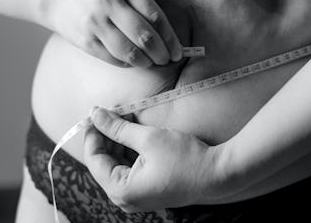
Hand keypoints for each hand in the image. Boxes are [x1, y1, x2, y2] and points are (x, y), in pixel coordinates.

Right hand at [44, 0, 181, 66]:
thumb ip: (142, 5)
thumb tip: (168, 38)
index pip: (155, 16)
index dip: (170, 38)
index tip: (178, 50)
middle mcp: (109, 1)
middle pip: (145, 35)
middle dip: (161, 53)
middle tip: (167, 60)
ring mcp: (95, 21)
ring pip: (129, 51)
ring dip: (145, 62)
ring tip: (151, 63)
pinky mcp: (85, 39)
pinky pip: (113, 58)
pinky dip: (127, 63)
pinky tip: (133, 62)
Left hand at [83, 107, 221, 212]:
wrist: (218, 174)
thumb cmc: (185, 158)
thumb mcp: (148, 138)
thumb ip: (118, 127)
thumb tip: (95, 115)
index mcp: (121, 190)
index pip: (94, 159)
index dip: (93, 133)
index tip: (94, 114)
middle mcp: (126, 198)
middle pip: (104, 162)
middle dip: (107, 135)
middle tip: (111, 112)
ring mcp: (137, 196)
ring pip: (117, 164)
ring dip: (118, 141)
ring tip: (125, 118)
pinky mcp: (148, 191)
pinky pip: (130, 169)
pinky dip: (130, 150)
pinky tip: (135, 132)